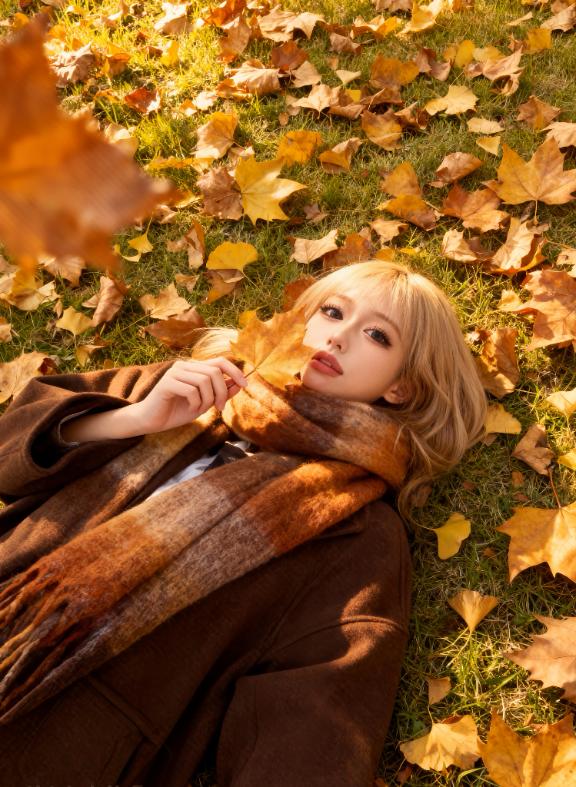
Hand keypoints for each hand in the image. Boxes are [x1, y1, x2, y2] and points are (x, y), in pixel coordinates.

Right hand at [133, 357, 247, 433]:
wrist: (152, 421)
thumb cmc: (178, 411)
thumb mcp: (205, 403)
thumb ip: (221, 393)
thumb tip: (240, 384)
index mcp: (194, 368)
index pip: (220, 361)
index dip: (235, 371)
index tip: (245, 384)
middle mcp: (185, 366)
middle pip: (214, 372)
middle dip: (222, 392)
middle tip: (219, 408)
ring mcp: (174, 372)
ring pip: (204, 380)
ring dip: (208, 399)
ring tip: (201, 409)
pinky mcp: (166, 383)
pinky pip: (191, 390)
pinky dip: (196, 403)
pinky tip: (190, 409)